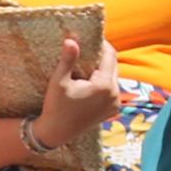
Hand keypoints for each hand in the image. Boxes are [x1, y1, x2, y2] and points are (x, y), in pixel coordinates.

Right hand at [28, 34, 122, 152]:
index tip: (91, 37)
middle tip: (87, 48)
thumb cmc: (56, 107)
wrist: (56, 133)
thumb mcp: (59, 81)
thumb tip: (71, 40)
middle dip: (102, 56)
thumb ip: (68, 60)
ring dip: (103, 69)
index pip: (110, 55)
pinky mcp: (112, 110)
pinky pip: (112, 89)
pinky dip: (103, 81)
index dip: (102, 44)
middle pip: (113, 65)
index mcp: (105, 86)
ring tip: (87, 63)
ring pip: (113, 77)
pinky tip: (90, 79)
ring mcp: (115, 104)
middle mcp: (115, 95)